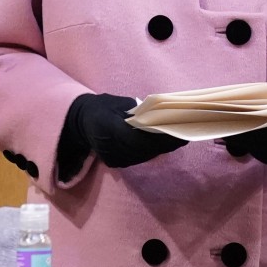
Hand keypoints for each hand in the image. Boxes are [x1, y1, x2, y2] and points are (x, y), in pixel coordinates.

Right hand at [68, 93, 186, 168]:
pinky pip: (138, 158)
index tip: (178, 133)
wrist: (81, 122)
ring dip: (161, 149)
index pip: (138, 138)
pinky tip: (163, 145)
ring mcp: (112, 158)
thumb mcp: (120, 103)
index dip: (160, 138)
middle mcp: (110, 147)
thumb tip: (162, 117)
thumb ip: (139, 112)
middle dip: (165, 144)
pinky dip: (151, 152)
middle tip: (185, 135)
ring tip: (179, 139)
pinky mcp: (115, 163)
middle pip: (144, 150)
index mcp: (108, 128)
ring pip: (143, 156)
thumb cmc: (103, 106)